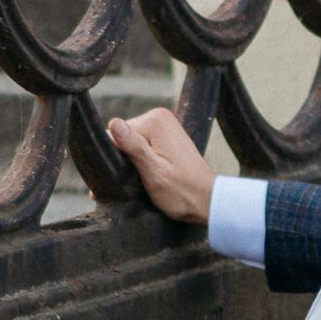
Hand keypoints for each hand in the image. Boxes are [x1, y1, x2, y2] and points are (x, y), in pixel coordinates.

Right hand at [106, 107, 214, 223]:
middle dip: (122, 159)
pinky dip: (139, 160)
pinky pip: (142, 145)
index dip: (114, 157)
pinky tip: (145, 174)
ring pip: (130, 143)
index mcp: (155, 121)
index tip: (122, 176)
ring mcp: (164, 126)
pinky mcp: (165, 137)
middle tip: (131, 181)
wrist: (206, 201)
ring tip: (140, 180)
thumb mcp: (154, 172)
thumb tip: (114, 123)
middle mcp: (160, 117)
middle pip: (122, 137)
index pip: (115, 133)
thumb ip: (134, 147)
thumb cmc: (182, 192)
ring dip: (130, 161)